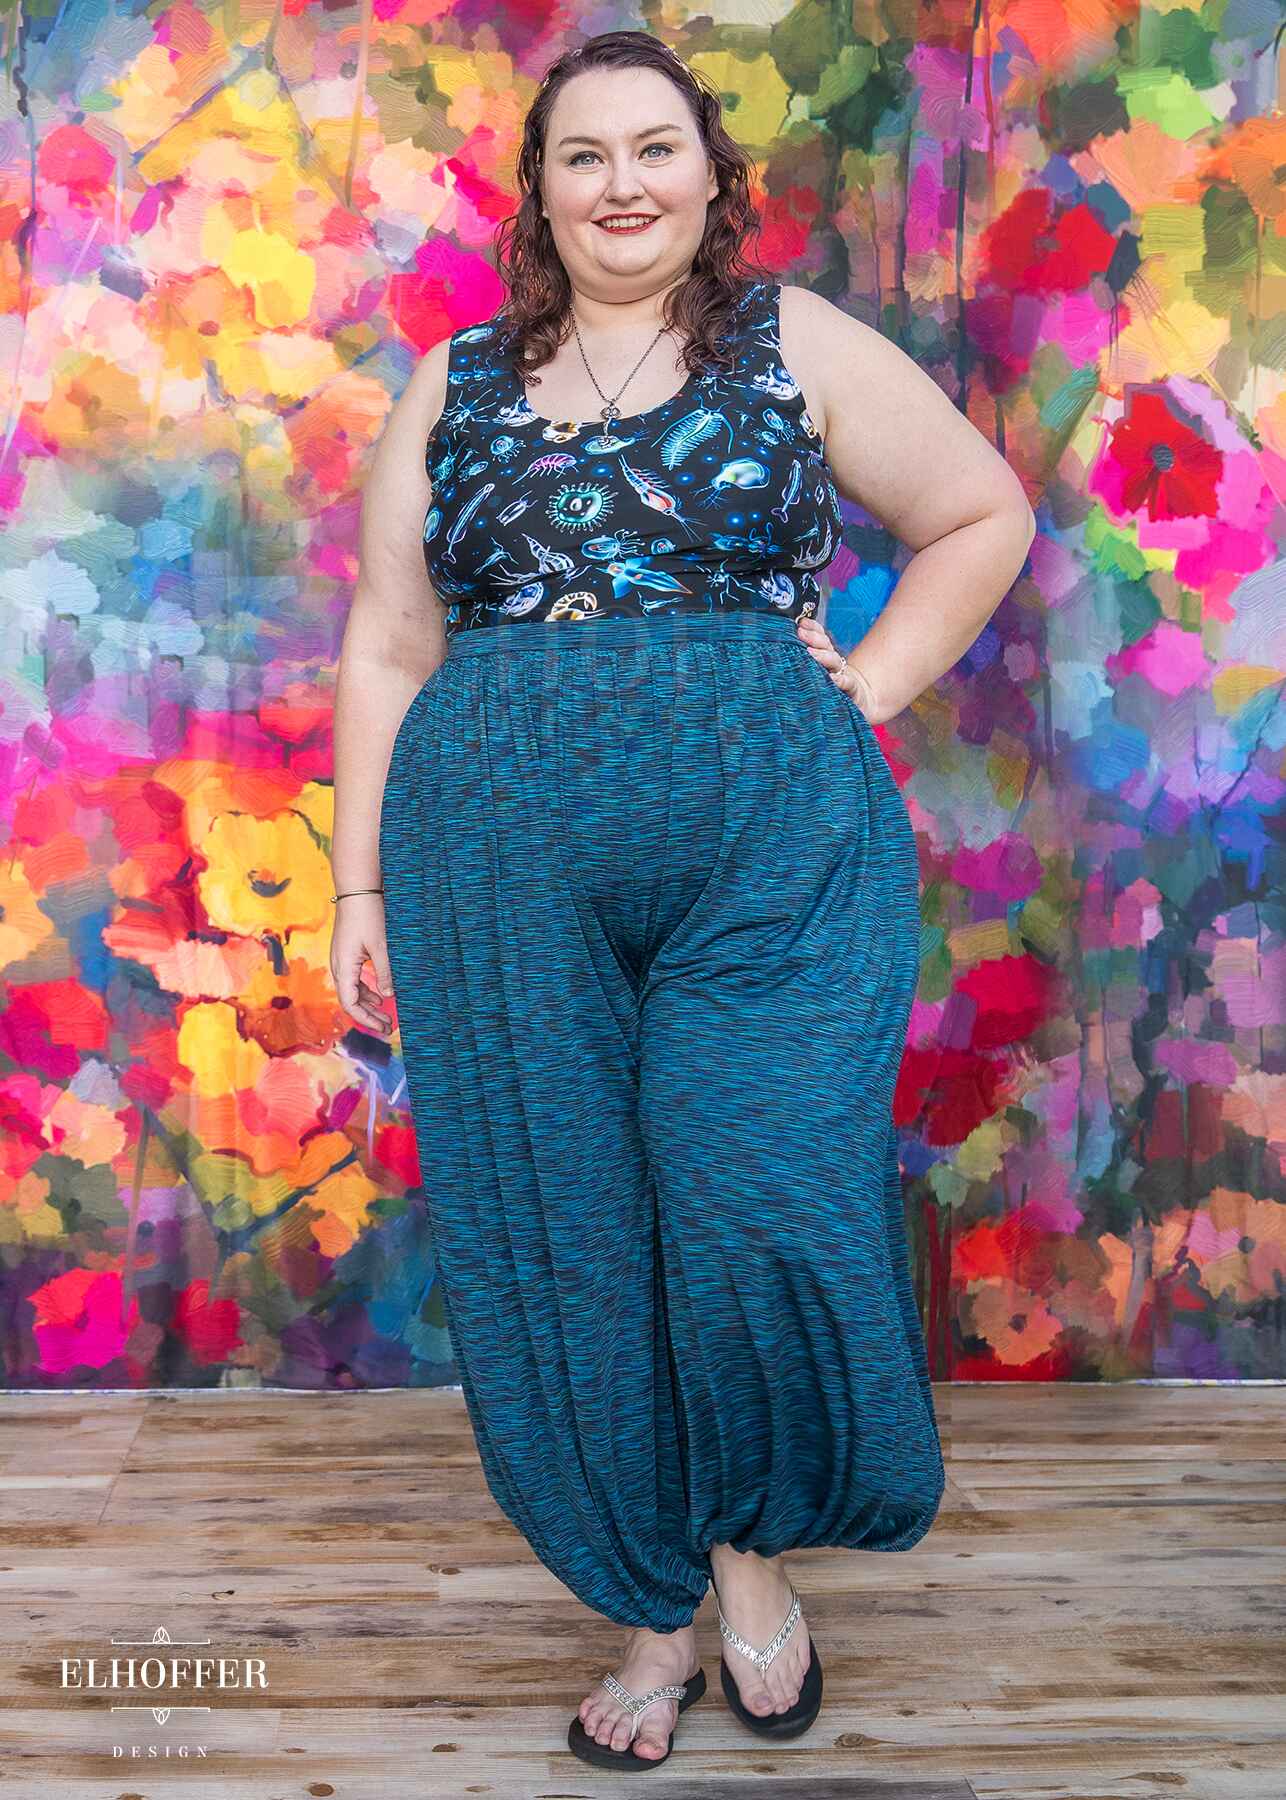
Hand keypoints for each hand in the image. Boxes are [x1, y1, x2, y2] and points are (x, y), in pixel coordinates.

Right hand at [329, 893, 394, 1036]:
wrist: (357, 890)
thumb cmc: (368, 915)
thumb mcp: (382, 946)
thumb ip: (385, 973)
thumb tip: (388, 997)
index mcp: (343, 968)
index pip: (350, 1004)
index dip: (366, 1020)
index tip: (384, 1028)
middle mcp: (339, 966)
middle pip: (351, 1000)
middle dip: (369, 1016)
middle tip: (389, 1027)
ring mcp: (342, 959)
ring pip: (353, 990)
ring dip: (369, 1004)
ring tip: (386, 1014)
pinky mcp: (348, 953)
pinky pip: (354, 979)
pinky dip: (366, 990)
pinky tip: (379, 995)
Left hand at [795, 616, 876, 719]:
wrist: (860, 701)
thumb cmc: (832, 687)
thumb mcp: (819, 671)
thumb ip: (808, 657)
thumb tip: (792, 641)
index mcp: (825, 655)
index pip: (820, 637)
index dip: (812, 628)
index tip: (801, 623)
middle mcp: (834, 663)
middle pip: (825, 646)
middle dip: (814, 638)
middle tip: (801, 633)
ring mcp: (842, 675)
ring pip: (833, 662)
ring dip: (823, 656)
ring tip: (811, 652)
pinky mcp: (851, 690)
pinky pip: (846, 684)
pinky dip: (839, 681)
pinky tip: (832, 678)